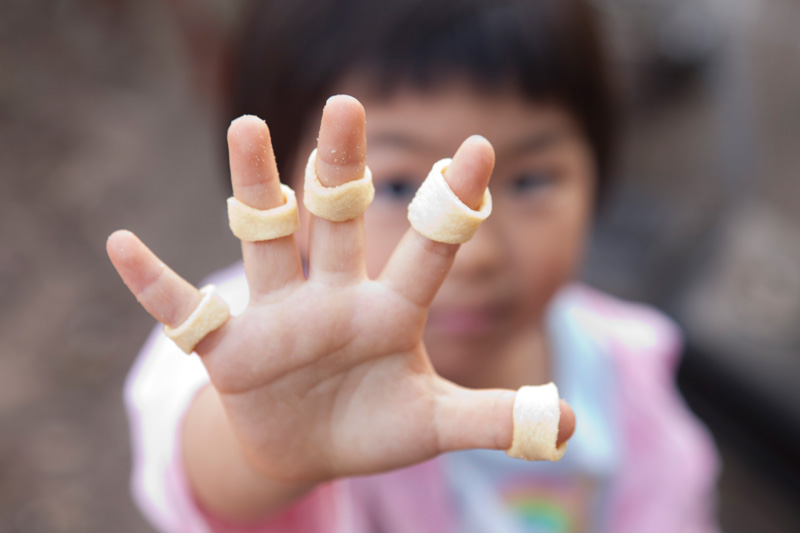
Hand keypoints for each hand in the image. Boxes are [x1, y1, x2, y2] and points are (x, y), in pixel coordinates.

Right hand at [107, 95, 573, 487]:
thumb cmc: (376, 424)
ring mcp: (280, 315)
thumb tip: (567, 421)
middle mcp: (335, 296)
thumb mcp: (435, 424)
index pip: (429, 246)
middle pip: (340, 220)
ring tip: (246, 126)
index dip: (455, 202)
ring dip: (253, 188)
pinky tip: (119, 245)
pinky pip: (184, 310)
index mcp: (391, 311)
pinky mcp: (229, 348)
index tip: (477, 146)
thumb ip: (494, 418)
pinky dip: (152, 282)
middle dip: (342, 166)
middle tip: (346, 104)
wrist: (310, 445)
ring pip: (266, 239)